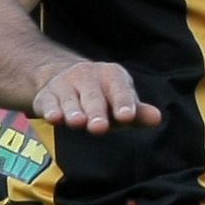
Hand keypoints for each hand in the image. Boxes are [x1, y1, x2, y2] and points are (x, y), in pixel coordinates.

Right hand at [33, 60, 159, 134]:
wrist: (66, 79)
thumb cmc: (103, 98)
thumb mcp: (121, 103)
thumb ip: (138, 112)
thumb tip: (157, 118)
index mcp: (112, 76)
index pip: (120, 90)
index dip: (124, 103)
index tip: (128, 116)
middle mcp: (88, 76)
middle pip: (94, 96)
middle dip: (97, 112)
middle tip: (100, 127)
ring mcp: (65, 84)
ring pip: (70, 100)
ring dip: (73, 111)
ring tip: (78, 123)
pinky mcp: (47, 96)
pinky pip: (48, 103)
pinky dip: (50, 110)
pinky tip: (53, 118)